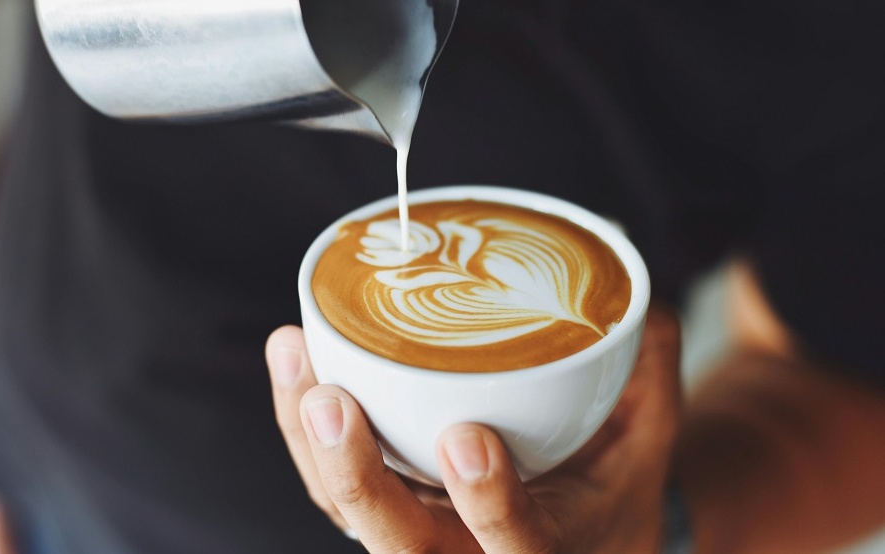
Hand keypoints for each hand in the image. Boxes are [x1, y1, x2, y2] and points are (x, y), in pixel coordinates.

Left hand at [266, 305, 680, 552]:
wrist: (577, 534)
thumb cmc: (609, 488)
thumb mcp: (647, 439)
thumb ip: (647, 372)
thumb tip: (636, 298)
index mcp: (547, 551)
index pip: (517, 546)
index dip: (490, 505)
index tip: (467, 439)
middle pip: (401, 546)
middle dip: (357, 478)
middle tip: (331, 401)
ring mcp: (418, 536)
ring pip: (347, 511)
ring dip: (309, 442)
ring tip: (293, 353)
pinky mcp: (385, 508)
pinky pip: (331, 484)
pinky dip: (303, 429)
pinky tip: (294, 358)